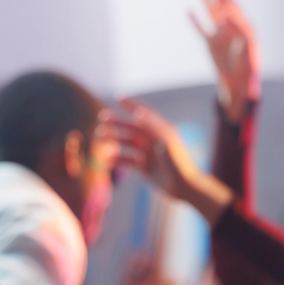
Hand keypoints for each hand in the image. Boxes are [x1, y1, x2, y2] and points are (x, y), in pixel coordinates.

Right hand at [99, 99, 231, 221]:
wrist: (183, 187)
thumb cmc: (178, 162)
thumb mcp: (165, 141)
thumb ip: (151, 126)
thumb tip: (137, 113)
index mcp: (160, 130)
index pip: (144, 113)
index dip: (132, 104)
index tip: (118, 98)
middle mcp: (153, 140)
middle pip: (132, 127)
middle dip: (117, 123)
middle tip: (102, 120)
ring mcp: (148, 153)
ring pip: (127, 143)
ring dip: (114, 140)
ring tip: (100, 139)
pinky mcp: (144, 167)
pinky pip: (127, 160)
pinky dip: (117, 159)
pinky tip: (106, 159)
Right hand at [190, 0, 260, 122]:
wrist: (239, 89)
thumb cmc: (248, 74)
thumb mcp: (247, 53)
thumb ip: (241, 34)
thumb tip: (229, 17)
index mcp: (244, 29)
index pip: (234, 8)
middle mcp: (231, 30)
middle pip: (222, 6)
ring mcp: (220, 37)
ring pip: (210, 15)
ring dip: (205, 1)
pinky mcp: (210, 46)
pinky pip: (200, 30)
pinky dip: (194, 21)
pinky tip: (188, 10)